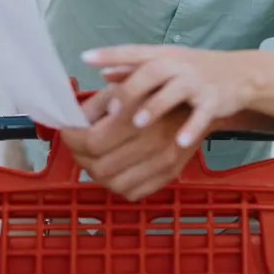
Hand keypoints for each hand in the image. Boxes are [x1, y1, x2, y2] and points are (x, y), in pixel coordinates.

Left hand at [60, 89, 202, 200]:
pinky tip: (115, 167)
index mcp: (139, 115)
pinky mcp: (171, 173)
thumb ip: (99, 102)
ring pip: (114, 184)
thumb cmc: (161, 86)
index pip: (91, 141)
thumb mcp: (128, 82)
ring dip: (97, 173)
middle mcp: (153, 142)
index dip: (72, 138)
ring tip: (93, 157)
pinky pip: (134, 192)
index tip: (68, 130)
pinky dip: (118, 184)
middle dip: (80, 157)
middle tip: (77, 144)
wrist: (204, 98)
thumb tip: (74, 121)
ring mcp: (163, 161)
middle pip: (99, 166)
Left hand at [82, 45, 254, 152]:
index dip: (109, 54)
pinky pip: (202, 115)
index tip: (86, 58)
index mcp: (161, 56)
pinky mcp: (214, 99)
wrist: (238, 74)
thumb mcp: (164, 63)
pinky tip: (180, 142)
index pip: (132, 51)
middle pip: (151, 71)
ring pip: (174, 91)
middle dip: (130, 90)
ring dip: (155, 107)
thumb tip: (101, 71)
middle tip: (111, 110)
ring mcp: (196, 82)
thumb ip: (133, 68)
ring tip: (138, 123)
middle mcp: (178, 65)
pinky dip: (191, 128)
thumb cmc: (193, 70)